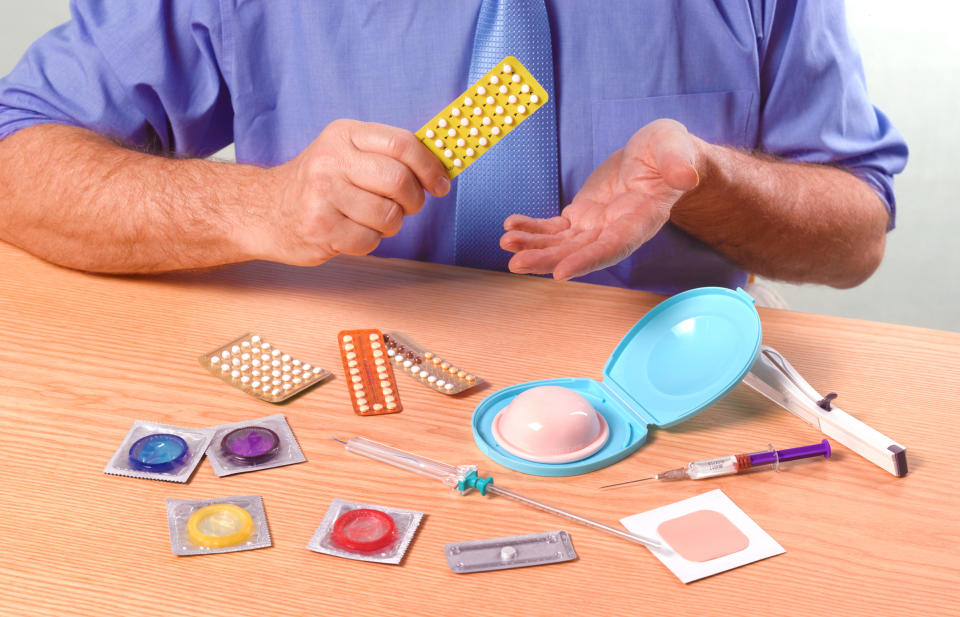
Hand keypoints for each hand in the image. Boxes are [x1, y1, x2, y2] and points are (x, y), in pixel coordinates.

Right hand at [257, 119, 449, 264]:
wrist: (264, 210)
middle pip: (399, 181)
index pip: (402, 144)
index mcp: (344, 134)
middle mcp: (331, 160)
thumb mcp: (347, 153)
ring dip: (390, 224)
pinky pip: (369, 240)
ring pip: (388, 216)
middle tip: (407, 206)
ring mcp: (323, 194)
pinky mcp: (320, 227)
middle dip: (413, 200)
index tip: (440, 184)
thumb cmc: (319, 183)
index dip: (430, 167)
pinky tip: (350, 231)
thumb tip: (441, 168)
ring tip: (370, 219)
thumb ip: (389, 155)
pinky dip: (368, 241)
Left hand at [500, 118, 701, 279]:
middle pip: (580, 252)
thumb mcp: (676, 147)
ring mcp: (597, 226)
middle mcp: (617, 230)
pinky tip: (511, 226)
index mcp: (641, 219)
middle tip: (516, 263)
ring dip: (534, 246)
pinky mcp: (582, 217)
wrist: (658, 157)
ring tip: (506, 242)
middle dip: (548, 259)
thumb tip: (686, 176)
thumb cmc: (670, 151)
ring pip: (562, 244)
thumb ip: (679, 162)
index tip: (561, 273)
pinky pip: (554, 229)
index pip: (614, 246)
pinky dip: (533, 229)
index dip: (588, 260)